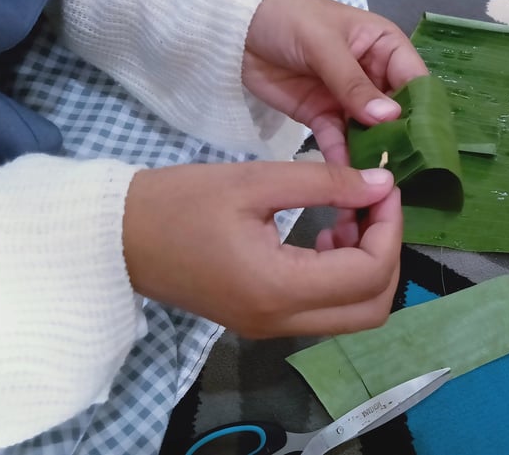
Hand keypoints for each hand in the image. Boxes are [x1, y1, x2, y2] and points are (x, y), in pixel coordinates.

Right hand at [122, 162, 400, 337]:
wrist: (118, 237)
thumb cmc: (180, 202)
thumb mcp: (255, 181)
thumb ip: (326, 182)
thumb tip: (382, 185)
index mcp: (278, 288)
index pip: (369, 274)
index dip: (390, 228)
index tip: (383, 188)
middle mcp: (281, 321)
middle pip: (372, 308)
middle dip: (387, 254)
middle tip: (372, 206)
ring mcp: (271, 328)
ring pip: (353, 315)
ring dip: (365, 267)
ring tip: (345, 217)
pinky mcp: (262, 321)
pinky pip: (323, 311)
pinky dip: (340, 278)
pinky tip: (323, 237)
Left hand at [243, 0, 428, 165]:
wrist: (235, 27)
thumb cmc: (288, 18)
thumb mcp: (323, 44)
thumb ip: (353, 82)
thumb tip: (389, 117)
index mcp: (384, 46)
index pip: (414, 81)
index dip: (421, 111)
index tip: (425, 144)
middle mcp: (373, 75)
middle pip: (395, 113)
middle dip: (398, 141)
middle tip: (404, 172)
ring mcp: (347, 99)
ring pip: (369, 132)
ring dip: (372, 155)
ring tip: (378, 183)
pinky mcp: (321, 116)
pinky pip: (338, 140)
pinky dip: (342, 158)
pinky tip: (348, 178)